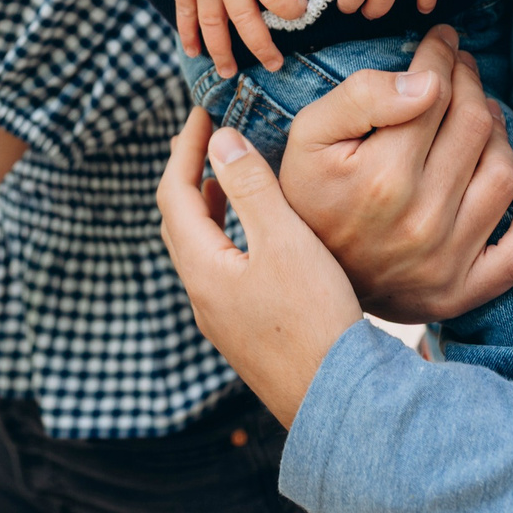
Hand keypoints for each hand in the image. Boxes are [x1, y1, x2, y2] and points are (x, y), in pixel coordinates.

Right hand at [157, 0, 320, 75]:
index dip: (290, 6)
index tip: (302, 11)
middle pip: (244, 20)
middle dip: (260, 45)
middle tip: (275, 66)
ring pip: (211, 24)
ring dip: (220, 51)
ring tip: (229, 73)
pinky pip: (184, 11)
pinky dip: (186, 33)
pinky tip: (192, 51)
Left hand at [158, 109, 363, 426]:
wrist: (339, 401)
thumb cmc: (314, 321)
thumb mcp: (285, 242)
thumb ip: (251, 187)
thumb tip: (220, 139)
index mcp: (202, 269)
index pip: (174, 193)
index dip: (184, 147)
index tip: (203, 111)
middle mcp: (202, 295)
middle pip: (181, 220)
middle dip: (192, 171)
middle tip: (209, 134)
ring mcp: (222, 317)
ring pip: (201, 246)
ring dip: (210, 203)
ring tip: (229, 172)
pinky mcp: (245, 329)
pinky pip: (222, 266)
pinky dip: (230, 232)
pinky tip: (259, 230)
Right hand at [278, 25, 512, 322]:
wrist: (306, 278)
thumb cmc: (308, 195)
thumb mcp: (309, 135)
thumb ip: (363, 97)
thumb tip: (428, 83)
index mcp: (382, 177)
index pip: (436, 94)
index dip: (442, 56)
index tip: (443, 40)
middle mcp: (421, 219)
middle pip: (475, 126)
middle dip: (470, 83)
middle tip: (461, 67)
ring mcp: (446, 260)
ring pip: (503, 173)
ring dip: (499, 132)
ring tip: (480, 112)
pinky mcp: (462, 292)